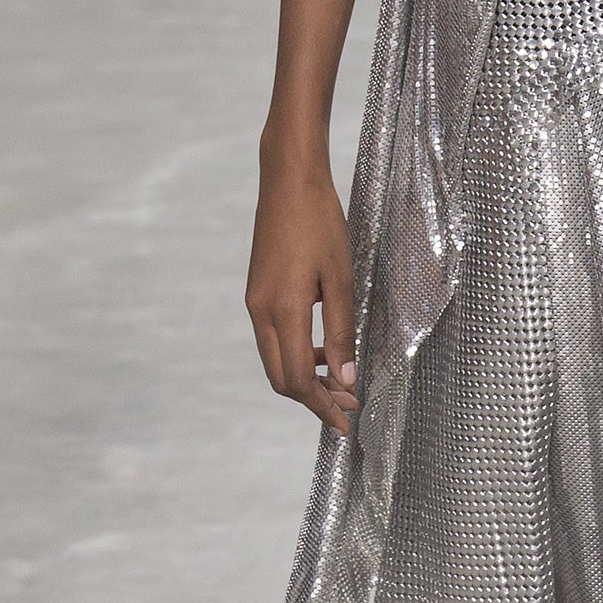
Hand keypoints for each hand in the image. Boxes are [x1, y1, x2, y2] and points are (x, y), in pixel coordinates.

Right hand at [247, 156, 360, 437]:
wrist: (288, 179)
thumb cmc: (320, 222)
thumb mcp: (340, 277)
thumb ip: (341, 331)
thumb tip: (345, 378)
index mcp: (282, 311)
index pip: (296, 379)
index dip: (321, 406)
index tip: (346, 422)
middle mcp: (260, 312)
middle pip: (279, 378)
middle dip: (313, 399)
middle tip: (348, 409)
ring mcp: (255, 302)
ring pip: (274, 360)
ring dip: (305, 379)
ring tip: (341, 384)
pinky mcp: (257, 291)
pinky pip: (273, 338)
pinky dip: (296, 355)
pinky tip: (324, 350)